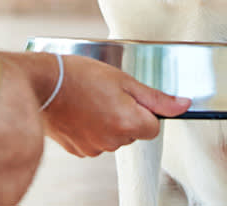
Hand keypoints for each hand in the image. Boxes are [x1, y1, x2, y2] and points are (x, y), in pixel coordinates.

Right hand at [26, 53, 190, 156]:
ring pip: (113, 138)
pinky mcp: (77, 150)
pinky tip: (79, 111)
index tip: (127, 96)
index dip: (143, 109)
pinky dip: (90, 129)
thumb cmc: (79, 75)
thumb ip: (156, 97)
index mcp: (128, 122)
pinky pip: (94, 142)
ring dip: (106, 122)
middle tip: (105, 93)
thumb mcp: (123, 79)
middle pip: (132, 132)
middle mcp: (113, 141)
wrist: (42, 83)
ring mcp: (94, 148)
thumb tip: (184, 105)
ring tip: (88, 100)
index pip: (153, 127)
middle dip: (124, 115)